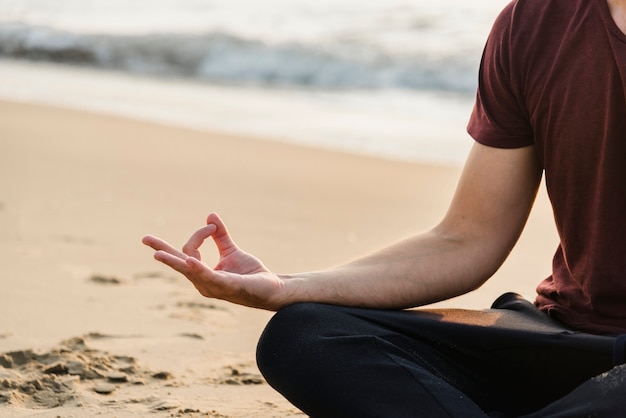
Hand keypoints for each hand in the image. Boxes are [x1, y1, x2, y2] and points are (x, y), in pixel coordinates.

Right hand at [142, 213, 285, 309]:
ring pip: (189, 270)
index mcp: (202, 274)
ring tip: (158, 255)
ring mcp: (213, 286)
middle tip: (145, 238)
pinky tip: (190, 262)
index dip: (199, 235)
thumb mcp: (232, 251)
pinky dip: (199, 269)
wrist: (271, 288)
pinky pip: (209, 276)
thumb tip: (210, 216)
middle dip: (163, 251)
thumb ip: (220, 235)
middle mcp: (203, 282)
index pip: (188, 252)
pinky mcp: (227, 286)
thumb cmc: (250, 274)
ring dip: (174, 261)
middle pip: (180, 263)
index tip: (213, 226)